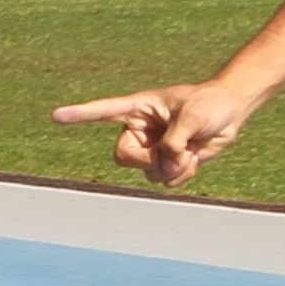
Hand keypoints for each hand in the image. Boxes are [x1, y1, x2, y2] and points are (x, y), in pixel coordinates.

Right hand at [54, 81, 258, 185]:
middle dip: (148, 160)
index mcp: (138, 108)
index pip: (104, 111)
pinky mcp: (167, 162)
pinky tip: (194, 159)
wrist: (229, 113)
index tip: (56, 116)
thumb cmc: (209, 104)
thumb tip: (167, 162)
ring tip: (189, 151)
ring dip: (171, 168)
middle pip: (123, 157)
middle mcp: (140, 130)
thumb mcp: (193, 116)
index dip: (80, 115)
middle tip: (173, 151)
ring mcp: (152, 148)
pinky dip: (181, 175)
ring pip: (146, 173)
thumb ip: (174, 140)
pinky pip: (164, 181)